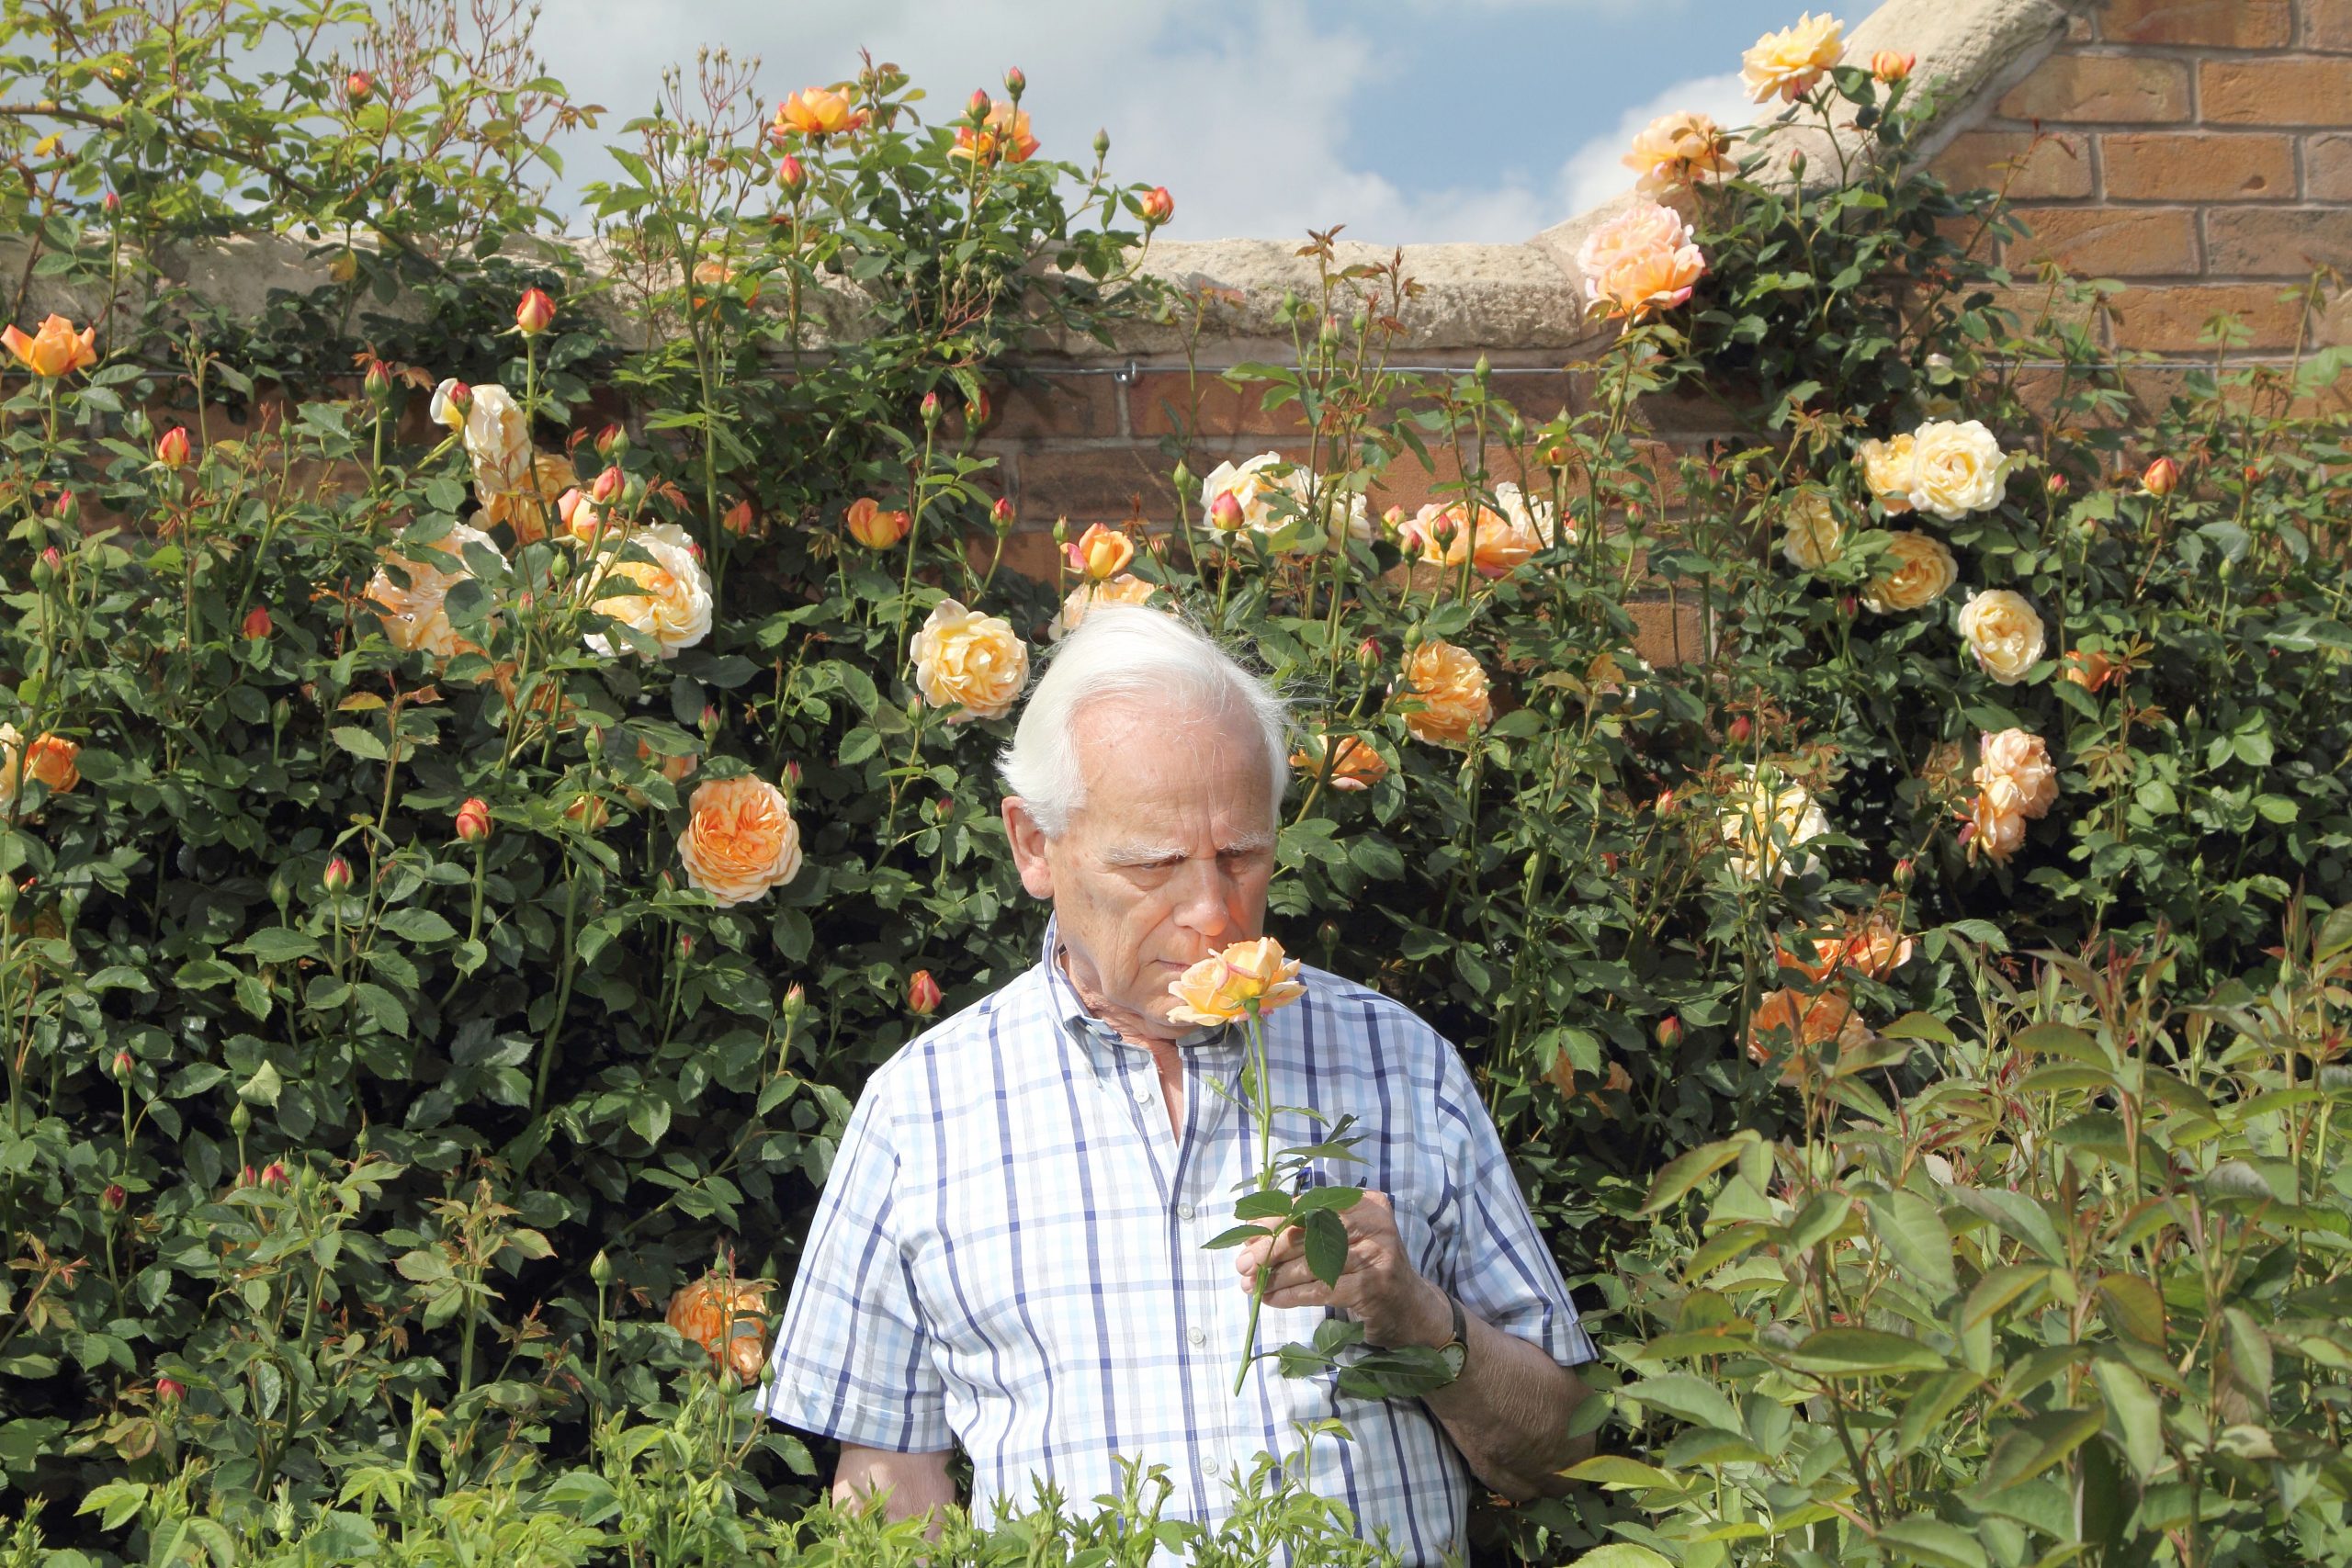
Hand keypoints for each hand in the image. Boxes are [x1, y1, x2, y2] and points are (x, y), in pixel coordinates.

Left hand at [1234, 1189, 1449, 1350]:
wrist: (1409, 1310)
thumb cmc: (1365, 1272)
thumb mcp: (1342, 1243)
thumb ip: (1307, 1233)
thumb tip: (1251, 1237)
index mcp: (1364, 1203)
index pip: (1310, 1205)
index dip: (1274, 1221)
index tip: (1245, 1237)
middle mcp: (1374, 1222)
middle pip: (1309, 1231)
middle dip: (1269, 1249)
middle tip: (1242, 1265)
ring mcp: (1377, 1253)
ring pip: (1312, 1262)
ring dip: (1275, 1277)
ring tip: (1251, 1287)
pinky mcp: (1373, 1285)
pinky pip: (1321, 1288)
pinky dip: (1291, 1295)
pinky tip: (1272, 1300)